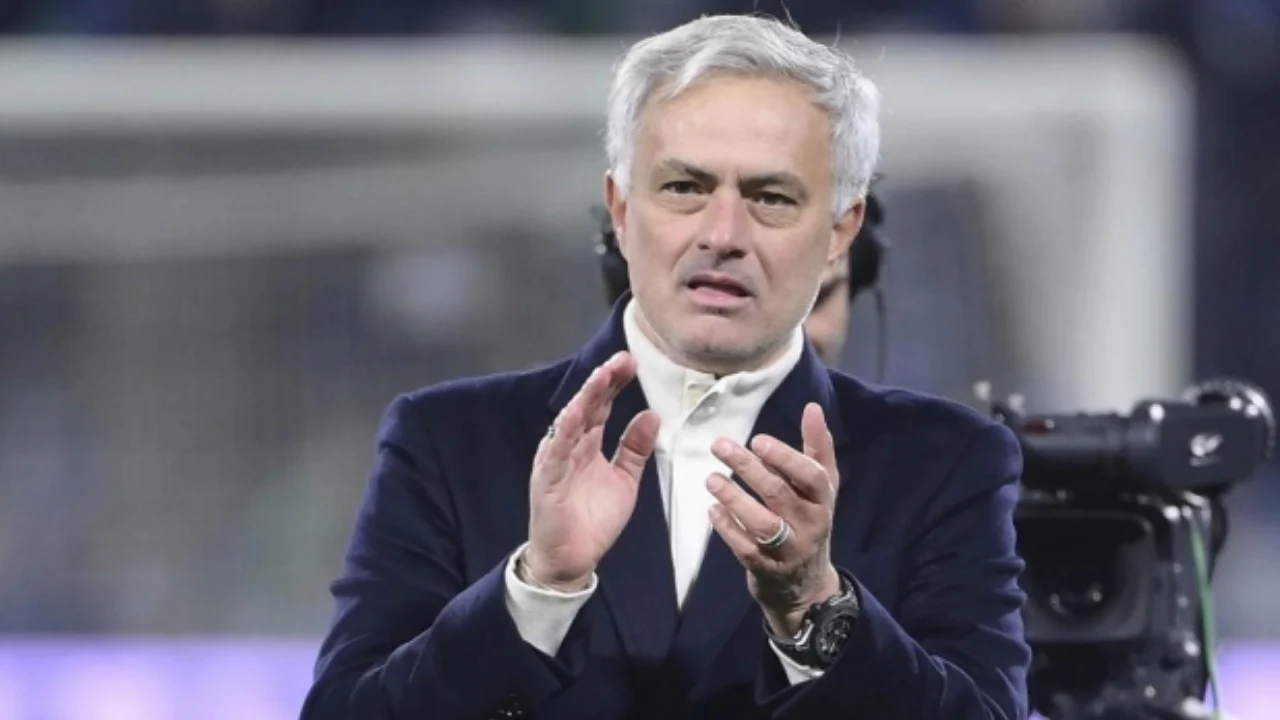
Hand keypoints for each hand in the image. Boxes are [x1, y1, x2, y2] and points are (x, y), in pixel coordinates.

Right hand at [525, 351, 660, 590]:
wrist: (571, 560)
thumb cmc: (593, 519)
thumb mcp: (625, 479)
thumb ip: (636, 448)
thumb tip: (652, 415)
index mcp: (588, 444)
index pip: (602, 407)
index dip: (615, 384)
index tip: (632, 364)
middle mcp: (570, 446)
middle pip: (587, 406)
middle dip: (603, 381)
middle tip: (622, 359)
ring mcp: (556, 460)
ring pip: (571, 421)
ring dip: (586, 397)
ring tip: (602, 376)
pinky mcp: (547, 480)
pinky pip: (556, 450)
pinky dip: (566, 429)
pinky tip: (577, 411)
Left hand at [706, 402, 841, 635]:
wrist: (806, 586)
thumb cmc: (810, 520)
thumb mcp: (822, 488)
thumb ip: (818, 448)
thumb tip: (813, 407)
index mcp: (823, 501)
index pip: (811, 477)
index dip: (785, 458)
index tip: (757, 440)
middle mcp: (810, 525)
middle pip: (778, 494)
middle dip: (748, 468)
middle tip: (720, 445)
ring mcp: (788, 550)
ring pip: (761, 523)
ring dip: (734, 499)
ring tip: (711, 478)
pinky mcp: (765, 568)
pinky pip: (745, 548)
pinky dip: (727, 528)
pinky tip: (711, 510)